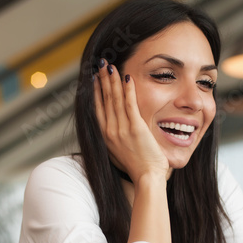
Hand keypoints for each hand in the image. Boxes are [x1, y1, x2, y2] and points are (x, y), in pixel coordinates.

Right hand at [93, 59, 168, 184]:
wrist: (147, 178)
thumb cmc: (137, 168)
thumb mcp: (119, 153)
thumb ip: (116, 140)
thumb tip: (114, 133)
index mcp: (106, 136)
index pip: (98, 108)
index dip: (96, 91)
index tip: (95, 78)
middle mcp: (110, 131)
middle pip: (104, 100)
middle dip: (102, 80)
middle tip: (101, 64)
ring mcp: (122, 129)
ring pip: (115, 99)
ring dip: (112, 80)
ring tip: (110, 66)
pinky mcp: (136, 128)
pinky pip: (130, 104)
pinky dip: (128, 90)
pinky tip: (127, 77)